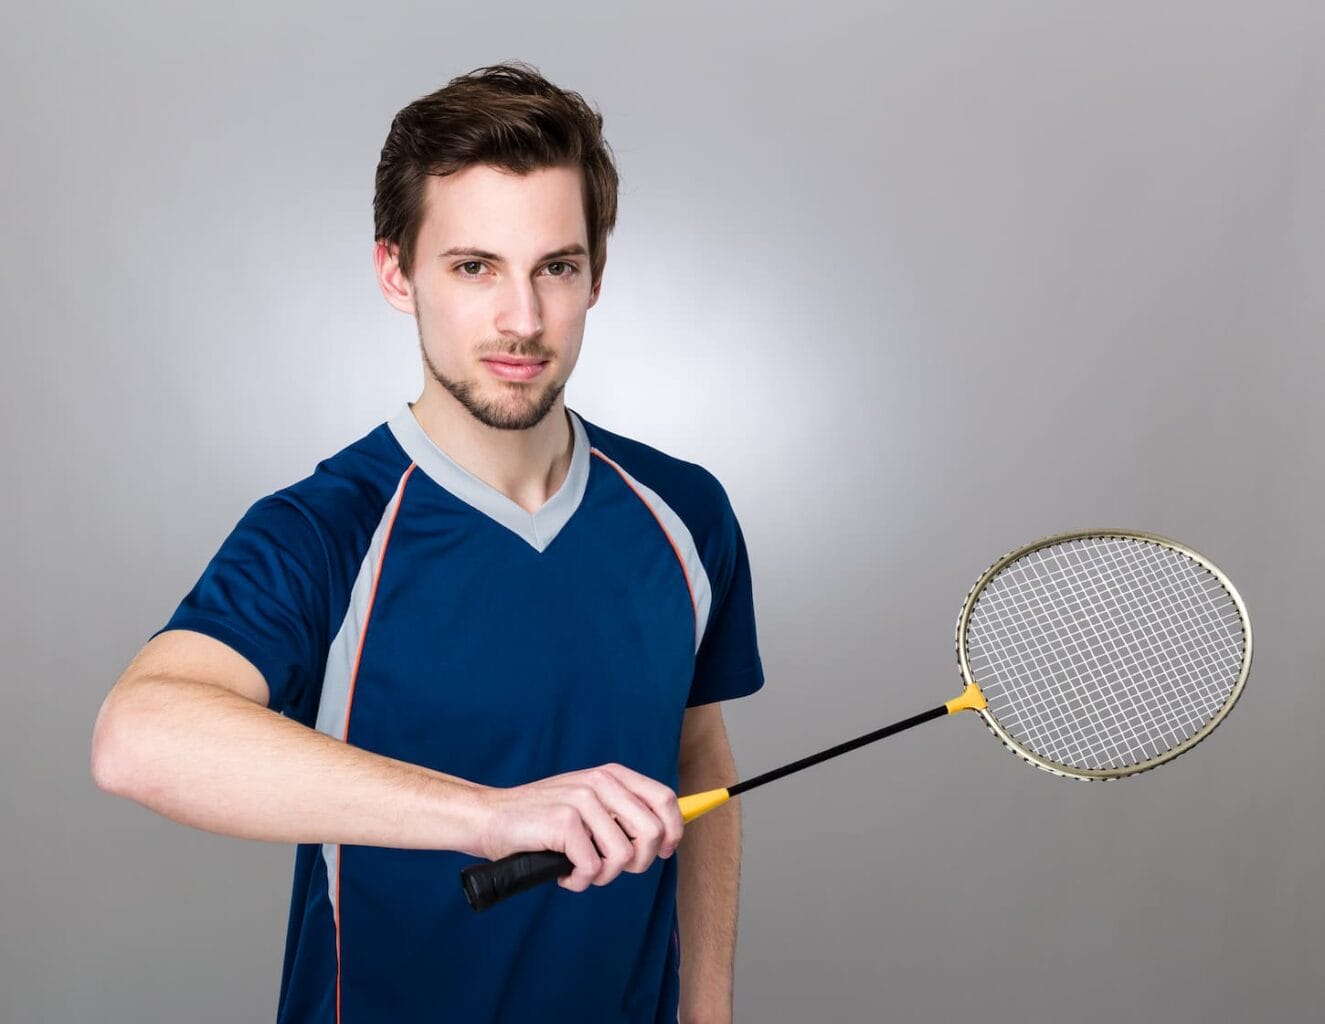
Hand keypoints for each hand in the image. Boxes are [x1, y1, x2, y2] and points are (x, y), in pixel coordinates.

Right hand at [476, 763, 684, 891]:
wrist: (491, 818)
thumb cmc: (541, 819)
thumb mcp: (587, 804)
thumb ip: (620, 813)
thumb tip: (664, 837)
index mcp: (612, 775)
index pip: (664, 799)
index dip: (672, 830)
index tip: (662, 852)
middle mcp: (601, 782)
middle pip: (651, 832)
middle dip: (637, 862)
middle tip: (610, 868)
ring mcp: (582, 800)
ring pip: (623, 856)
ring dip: (602, 875)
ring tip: (580, 870)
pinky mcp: (564, 822)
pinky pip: (592, 868)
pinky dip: (578, 881)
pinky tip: (563, 874)